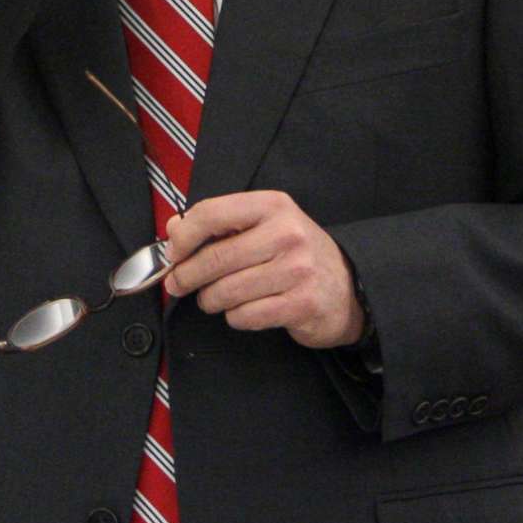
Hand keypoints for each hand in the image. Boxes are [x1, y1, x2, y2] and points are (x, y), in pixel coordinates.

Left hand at [160, 191, 364, 349]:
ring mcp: (297, 270)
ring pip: (225, 291)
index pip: (211, 213)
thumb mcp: (263, 227)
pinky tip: (244, 309)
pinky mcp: (301, 305)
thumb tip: (173, 229)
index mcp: (273, 206)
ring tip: (216, 298)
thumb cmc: (296, 255)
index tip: (174, 253)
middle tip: (178, 284)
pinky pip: (244, 316)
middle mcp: (287, 234)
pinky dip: (235, 317)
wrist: (348, 288)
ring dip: (210, 300)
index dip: (183, 237)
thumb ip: (218, 225)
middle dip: (187, 276)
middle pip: (215, 258)